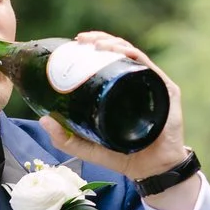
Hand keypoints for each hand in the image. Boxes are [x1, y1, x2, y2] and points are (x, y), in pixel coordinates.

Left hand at [41, 31, 190, 184]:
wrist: (151, 170)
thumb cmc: (123, 156)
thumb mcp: (87, 148)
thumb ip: (65, 139)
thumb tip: (43, 120)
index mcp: (120, 89)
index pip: (107, 60)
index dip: (93, 47)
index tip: (76, 43)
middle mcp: (137, 83)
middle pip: (119, 52)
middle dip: (101, 39)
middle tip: (82, 40)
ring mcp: (152, 85)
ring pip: (133, 54)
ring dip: (115, 43)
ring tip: (97, 44)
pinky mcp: (166, 91)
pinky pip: (148, 67)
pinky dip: (133, 55)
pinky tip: (119, 52)